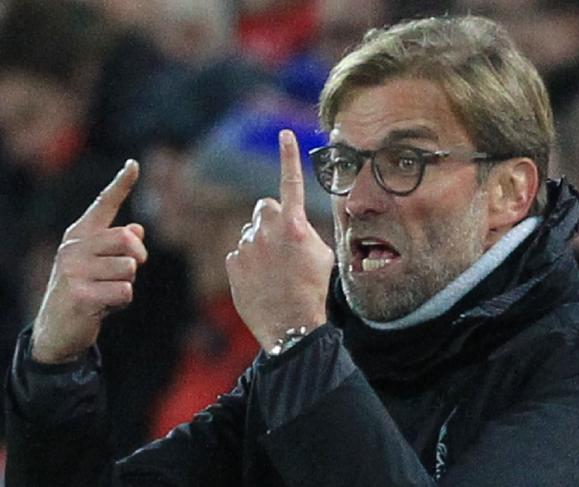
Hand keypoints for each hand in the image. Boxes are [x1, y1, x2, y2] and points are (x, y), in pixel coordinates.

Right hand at [31, 160, 147, 363]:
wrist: (56, 328)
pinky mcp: (80, 295)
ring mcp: (74, 271)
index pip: (104, 203)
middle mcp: (73, 247)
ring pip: (129, 269)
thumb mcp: (100, 264)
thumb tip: (137, 230)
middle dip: (138, 258)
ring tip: (106, 292)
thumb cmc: (86, 290)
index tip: (134, 164)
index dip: (121, 183)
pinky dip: (122, 303)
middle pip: (127, 239)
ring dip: (127, 285)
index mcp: (80, 234)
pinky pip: (125, 292)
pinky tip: (103, 307)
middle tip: (128, 272)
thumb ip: (118, 246)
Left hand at [226, 130, 333, 351]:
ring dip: (260, 243)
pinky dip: (248, 263)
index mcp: (295, 225)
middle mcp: (268, 230)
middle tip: (282, 242)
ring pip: (250, 232)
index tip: (284, 134)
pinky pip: (239, 253)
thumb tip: (295, 224)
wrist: (291, 325)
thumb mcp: (323, 255)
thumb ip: (307, 231)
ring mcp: (247, 247)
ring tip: (273, 270)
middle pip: (264, 207)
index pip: (291, 182)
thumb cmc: (312, 289)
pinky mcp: (233, 264)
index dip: (288, 156)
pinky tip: (260, 281)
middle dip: (271, 218)